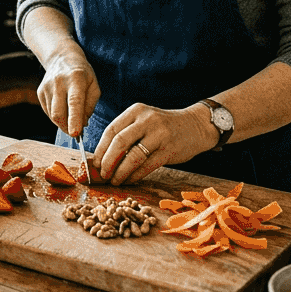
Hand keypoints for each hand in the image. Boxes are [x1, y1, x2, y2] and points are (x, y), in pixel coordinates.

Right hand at [35, 47, 100, 138]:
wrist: (62, 58)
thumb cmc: (82, 74)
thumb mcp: (94, 85)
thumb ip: (90, 106)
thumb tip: (82, 125)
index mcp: (75, 78)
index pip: (74, 102)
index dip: (74, 119)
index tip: (76, 133)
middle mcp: (58, 82)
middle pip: (58, 113)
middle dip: (67, 128)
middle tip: (76, 133)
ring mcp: (46, 87)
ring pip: (53, 115)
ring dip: (63, 123)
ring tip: (71, 118)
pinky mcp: (40, 92)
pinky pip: (48, 112)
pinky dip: (57, 117)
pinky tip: (63, 109)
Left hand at [93, 103, 213, 184]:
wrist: (195, 126)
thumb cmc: (163, 127)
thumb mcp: (144, 121)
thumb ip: (125, 134)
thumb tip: (101, 158)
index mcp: (136, 111)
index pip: (111, 130)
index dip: (100, 149)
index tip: (95, 163)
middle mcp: (147, 120)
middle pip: (119, 143)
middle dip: (107, 162)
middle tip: (102, 174)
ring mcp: (159, 134)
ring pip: (133, 156)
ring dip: (120, 172)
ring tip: (115, 180)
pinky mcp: (169, 150)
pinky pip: (147, 166)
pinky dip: (135, 175)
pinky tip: (129, 180)